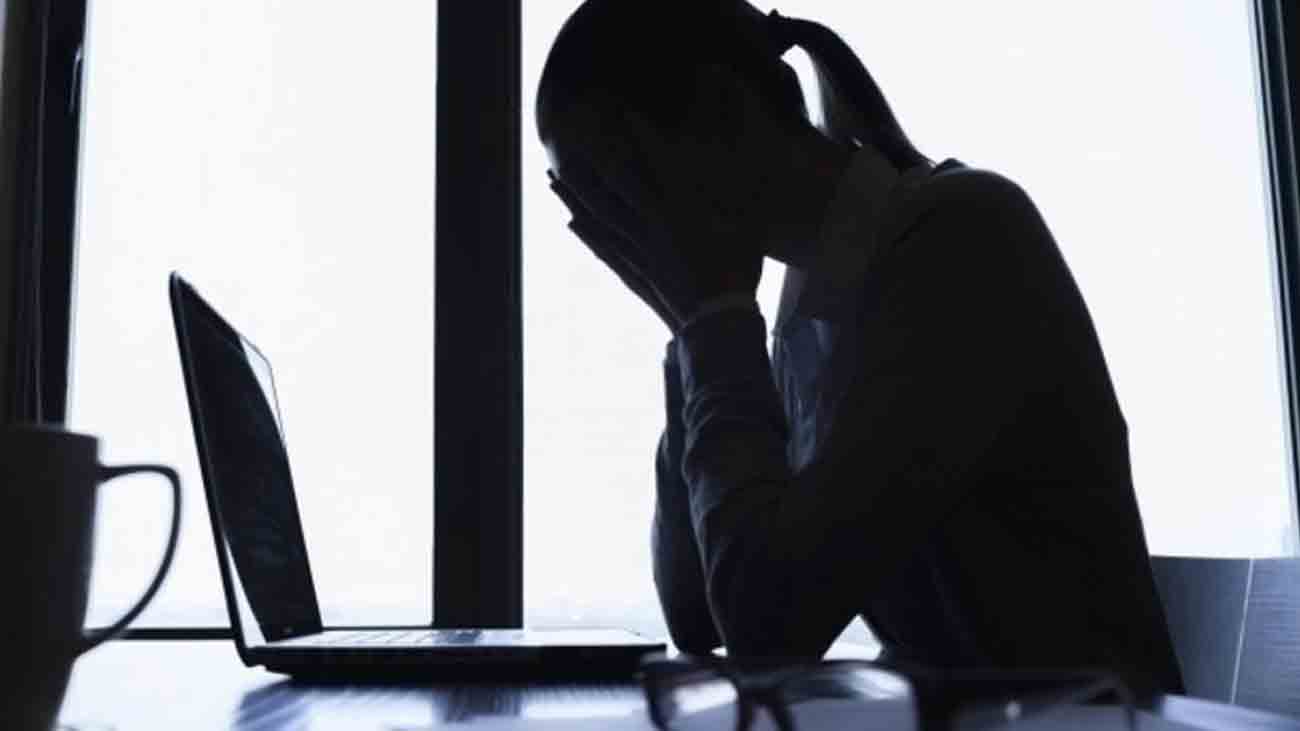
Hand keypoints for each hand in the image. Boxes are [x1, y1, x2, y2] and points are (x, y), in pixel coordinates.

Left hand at [551, 84, 763, 327]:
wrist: (719, 321)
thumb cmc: (738, 272)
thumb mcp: (744, 226)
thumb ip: (726, 197)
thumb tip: (721, 169)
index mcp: (682, 210)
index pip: (656, 163)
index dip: (639, 136)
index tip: (620, 113)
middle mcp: (652, 225)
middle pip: (612, 187)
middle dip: (588, 163)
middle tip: (563, 143)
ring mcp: (638, 250)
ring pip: (599, 215)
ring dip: (574, 195)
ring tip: (552, 178)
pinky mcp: (634, 273)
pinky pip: (603, 248)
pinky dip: (586, 234)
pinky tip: (571, 222)